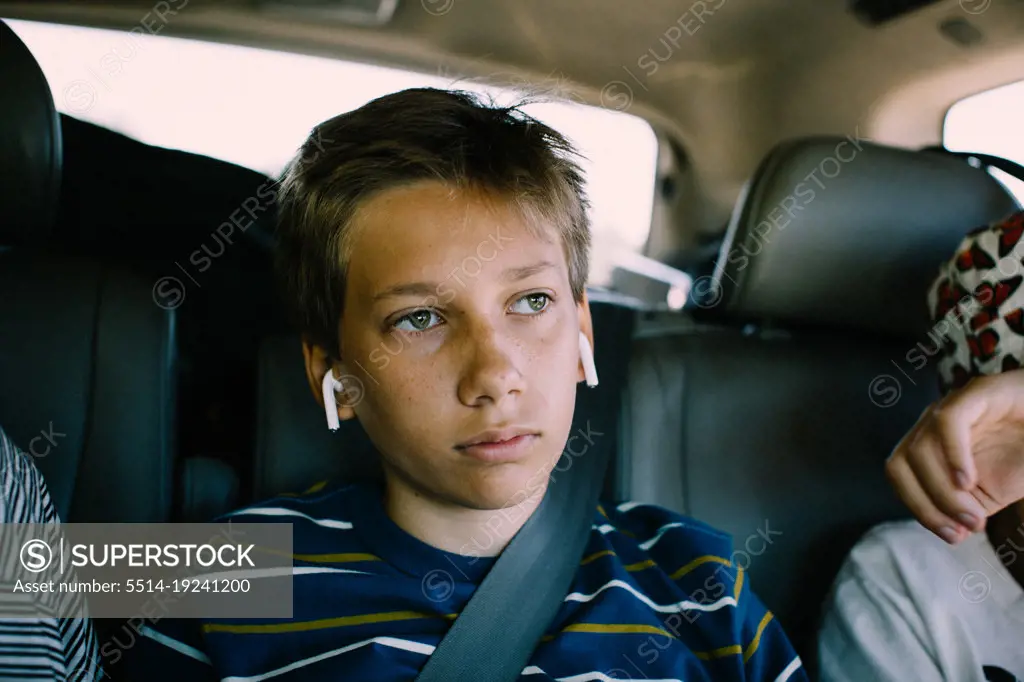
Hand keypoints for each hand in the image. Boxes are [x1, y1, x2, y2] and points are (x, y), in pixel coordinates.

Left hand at [885, 370, 1023, 543]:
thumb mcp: (991, 491)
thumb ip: (967, 509)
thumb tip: (952, 532)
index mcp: (929, 445)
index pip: (900, 475)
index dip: (919, 509)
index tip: (952, 536)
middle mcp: (932, 424)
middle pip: (900, 464)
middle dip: (925, 505)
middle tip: (963, 528)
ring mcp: (952, 405)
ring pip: (921, 449)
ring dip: (943, 492)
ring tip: (976, 516)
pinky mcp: (978, 392)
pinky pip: (949, 421)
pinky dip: (953, 455)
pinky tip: (968, 481)